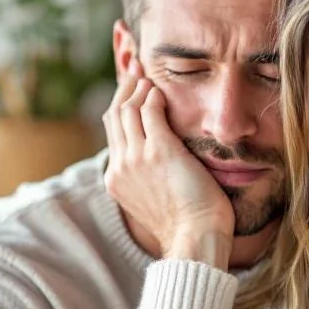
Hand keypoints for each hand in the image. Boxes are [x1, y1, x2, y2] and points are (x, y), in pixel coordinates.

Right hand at [103, 58, 233, 265]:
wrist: (195, 240)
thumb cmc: (189, 226)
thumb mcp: (159, 200)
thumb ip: (152, 178)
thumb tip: (163, 165)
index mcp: (118, 180)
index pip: (113, 132)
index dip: (119, 106)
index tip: (128, 89)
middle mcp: (121, 167)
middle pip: (115, 116)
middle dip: (123, 88)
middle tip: (134, 68)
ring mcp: (137, 159)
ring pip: (127, 110)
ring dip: (136, 87)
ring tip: (146, 72)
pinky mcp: (159, 152)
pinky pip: (149, 113)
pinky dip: (153, 97)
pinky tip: (161, 89)